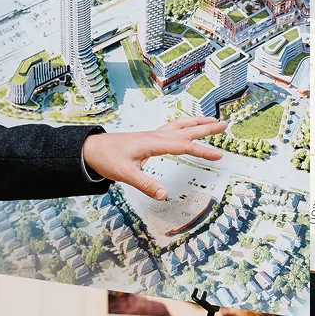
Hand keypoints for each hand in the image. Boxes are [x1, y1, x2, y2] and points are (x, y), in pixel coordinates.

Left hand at [81, 117, 224, 199]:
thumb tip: (165, 195)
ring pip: (179, 126)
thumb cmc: (106, 159)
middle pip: (186, 130)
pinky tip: (185, 128)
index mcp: (153, 143)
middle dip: (206, 128)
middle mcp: (155, 136)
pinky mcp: (147, 139)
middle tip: (224, 124)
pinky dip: (183, 126)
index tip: (219, 155)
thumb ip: (146, 185)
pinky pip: (171, 129)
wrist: (90, 149)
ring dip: (196, 123)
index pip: (184, 146)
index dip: (202, 151)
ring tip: (211, 120)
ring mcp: (151, 136)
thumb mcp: (125, 174)